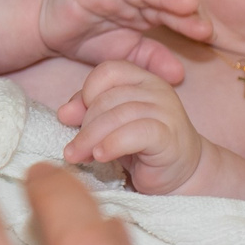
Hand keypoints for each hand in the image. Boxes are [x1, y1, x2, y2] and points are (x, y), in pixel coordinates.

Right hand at [37, 0, 212, 80]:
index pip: (172, 17)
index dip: (189, 24)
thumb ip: (151, 60)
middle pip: (162, 1)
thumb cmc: (89, 37)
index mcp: (146, 13)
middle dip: (181, 9)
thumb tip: (180, 75)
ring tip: (182, 1)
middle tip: (201, 19)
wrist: (49, 26)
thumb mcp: (123, 55)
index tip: (208, 35)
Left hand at [58, 61, 206, 193]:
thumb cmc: (142, 148)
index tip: (75, 118)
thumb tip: (63, 112)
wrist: (182, 174)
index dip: (87, 92)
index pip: (108, 71)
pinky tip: (100, 157)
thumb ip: (89, 112)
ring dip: (91, 138)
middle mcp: (157, 89)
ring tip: (78, 157)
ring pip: (118, 115)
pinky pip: (135, 133)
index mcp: (142, 79)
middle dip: (84, 125)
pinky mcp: (169, 136)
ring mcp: (167, 111)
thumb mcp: (111, 125)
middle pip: (108, 98)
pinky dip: (112, 145)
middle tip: (72, 150)